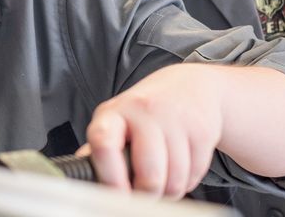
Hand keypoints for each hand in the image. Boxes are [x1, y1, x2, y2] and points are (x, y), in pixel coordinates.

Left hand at [82, 64, 223, 197]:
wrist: (190, 86)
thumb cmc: (145, 111)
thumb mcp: (116, 121)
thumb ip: (100, 149)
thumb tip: (82, 173)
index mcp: (113, 113)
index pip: (103, 143)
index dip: (110, 177)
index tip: (117, 197)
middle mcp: (143, 111)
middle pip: (149, 176)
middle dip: (148, 195)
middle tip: (145, 193)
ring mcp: (174, 119)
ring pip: (174, 182)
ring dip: (170, 191)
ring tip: (163, 176)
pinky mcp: (201, 130)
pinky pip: (195, 176)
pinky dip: (188, 181)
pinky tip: (181, 164)